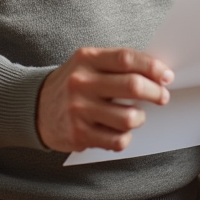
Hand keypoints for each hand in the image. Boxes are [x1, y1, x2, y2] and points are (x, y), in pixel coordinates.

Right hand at [36, 47, 173, 152]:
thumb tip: (156, 73)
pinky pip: (117, 140)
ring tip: (136, 115)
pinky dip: (125, 137)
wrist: (34, 107)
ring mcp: (79, 110)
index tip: (166, 75)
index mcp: (87, 59)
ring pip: (129, 118)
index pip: (126, 59)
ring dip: (140, 118)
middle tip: (162, 96)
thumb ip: (116, 64)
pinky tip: (119, 130)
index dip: (152, 67)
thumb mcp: (87, 64)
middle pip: (132, 86)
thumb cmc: (72, 84)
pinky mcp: (78, 134)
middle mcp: (81, 83)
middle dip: (156, 93)